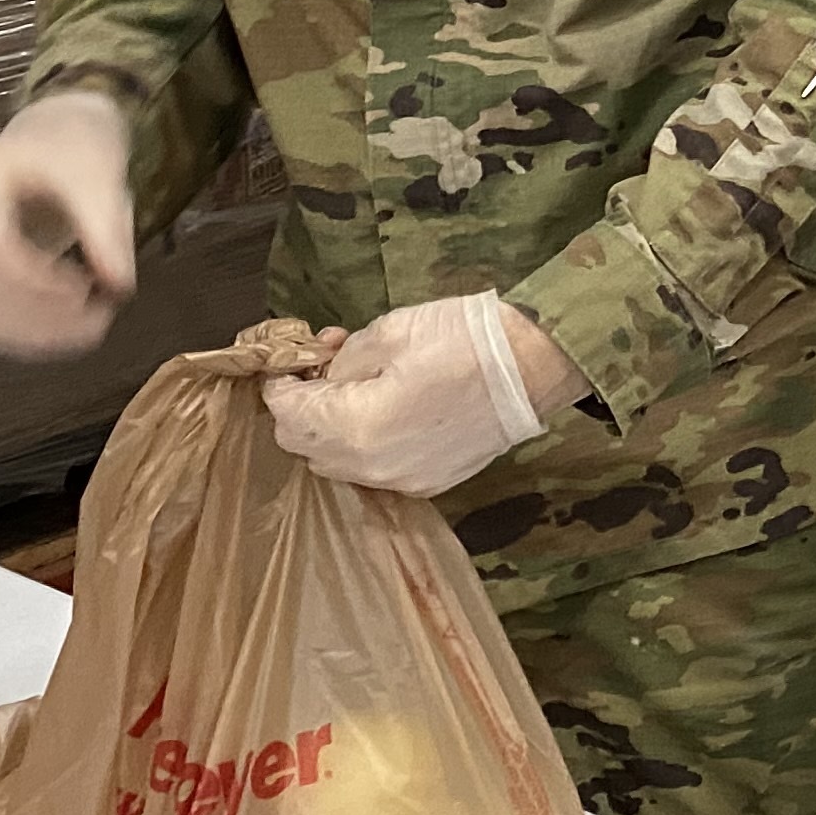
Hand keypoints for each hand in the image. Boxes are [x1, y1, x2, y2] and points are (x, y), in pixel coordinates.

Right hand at [0, 92, 135, 359]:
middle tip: (101, 315)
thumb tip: (120, 287)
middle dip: (42, 317)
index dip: (38, 283)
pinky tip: (68, 330)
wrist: (51, 139)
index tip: (89, 290)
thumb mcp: (100, 175)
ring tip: (92, 323)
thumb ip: (108, 229)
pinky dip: (25, 336)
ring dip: (34, 335)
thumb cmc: (74, 150)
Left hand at [265, 290, 590, 495]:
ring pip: (338, 462)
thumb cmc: (464, 338)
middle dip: (302, 407)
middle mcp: (372, 468)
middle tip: (325, 366)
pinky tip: (388, 408)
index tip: (290, 358)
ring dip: (332, 427)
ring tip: (359, 385)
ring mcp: (402, 481)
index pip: (287, 414)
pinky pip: (374, 468)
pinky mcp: (429, 483)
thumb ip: (339, 360)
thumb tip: (321, 372)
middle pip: (304, 447)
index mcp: (355, 428)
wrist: (535, 364)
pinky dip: (365, 442)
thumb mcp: (388, 332)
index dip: (280, 383)